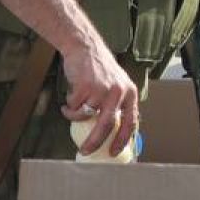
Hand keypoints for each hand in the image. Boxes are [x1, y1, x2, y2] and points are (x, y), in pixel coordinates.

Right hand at [60, 41, 138, 156]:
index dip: (123, 139)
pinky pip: (74, 107)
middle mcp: (118, 92)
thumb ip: (116, 104)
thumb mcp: (117, 85)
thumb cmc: (99, 69)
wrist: (85, 48)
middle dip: (95, 142)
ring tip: (71, 110)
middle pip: (107, 125)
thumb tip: (111, 131)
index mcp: (129, 93)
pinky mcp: (85, 87)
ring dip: (75, 117)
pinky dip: (68, 108)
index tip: (114, 152)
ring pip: (85, 116)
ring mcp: (102, 89)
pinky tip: (68, 99)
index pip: (131, 122)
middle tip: (85, 150)